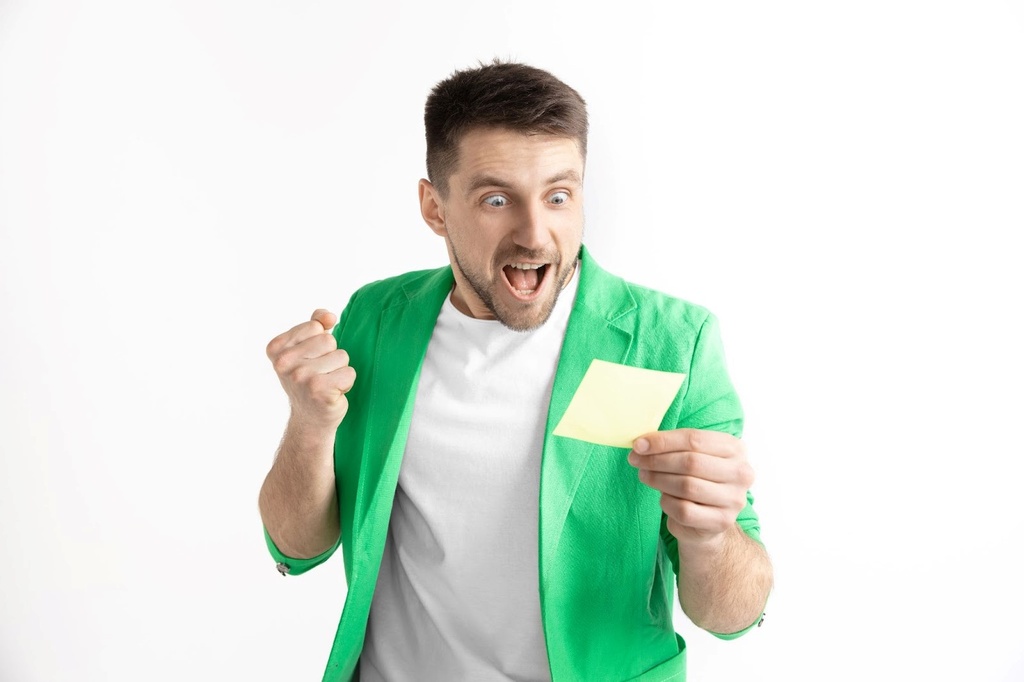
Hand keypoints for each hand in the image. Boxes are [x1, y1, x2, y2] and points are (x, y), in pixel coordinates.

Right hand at [266, 308, 355, 430]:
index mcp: (276, 348)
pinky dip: (346, 384)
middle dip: (331, 357)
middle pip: (329, 340)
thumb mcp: (306, 347)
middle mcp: (284, 362)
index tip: (308, 361)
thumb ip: (316, 323)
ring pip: (341, 356)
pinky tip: (332, 394)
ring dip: (339, 371)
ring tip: (326, 384)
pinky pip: (349, 373)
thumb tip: (329, 316)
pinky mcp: (319, 390)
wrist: (310, 418)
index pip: (315, 326)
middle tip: (319, 375)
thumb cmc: (310, 378)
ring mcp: (300, 377)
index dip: (319, 344)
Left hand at [628, 428, 753, 544]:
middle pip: (691, 462)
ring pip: (687, 486)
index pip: (695, 439)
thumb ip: (673, 446)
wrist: (709, 520)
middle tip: (636, 460)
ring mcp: (734, 499)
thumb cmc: (697, 479)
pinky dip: (667, 502)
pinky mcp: (721, 521)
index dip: (663, 441)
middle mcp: (741, 473)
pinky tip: (663, 498)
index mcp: (735, 448)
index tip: (638, 445)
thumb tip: (640, 444)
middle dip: (657, 460)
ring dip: (658, 480)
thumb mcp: (692, 456)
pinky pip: (684, 510)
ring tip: (645, 476)